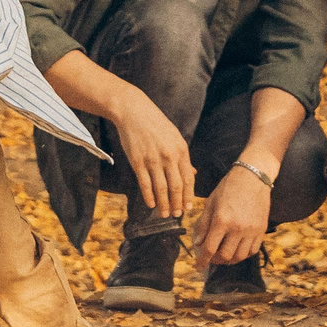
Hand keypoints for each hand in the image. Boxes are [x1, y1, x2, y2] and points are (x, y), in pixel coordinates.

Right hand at [108, 81, 195, 218]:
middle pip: (176, 186)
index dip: (188, 195)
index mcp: (181, 150)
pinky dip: (149, 196)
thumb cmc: (156, 124)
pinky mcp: (137, 161)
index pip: (188, 179)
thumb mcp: (175, 137)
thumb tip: (192, 173)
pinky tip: (151, 204)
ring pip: (161, 188)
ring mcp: (152, 159)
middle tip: (177, 215)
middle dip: (177, 204)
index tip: (188, 207)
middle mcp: (169, 156)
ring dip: (164, 204)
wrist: (134, 111)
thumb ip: (183, 157)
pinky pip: (145, 184)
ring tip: (165, 214)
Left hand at [197, 161, 271, 265]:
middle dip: (215, 260)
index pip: (209, 248)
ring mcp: (251, 230)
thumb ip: (204, 224)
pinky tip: (237, 249)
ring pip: (240, 256)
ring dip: (230, 259)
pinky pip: (253, 250)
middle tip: (211, 257)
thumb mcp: (211, 202)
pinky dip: (244, 254)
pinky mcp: (261, 229)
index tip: (198, 267)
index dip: (202, 261)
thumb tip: (198, 243)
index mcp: (222, 220)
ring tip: (224, 255)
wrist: (253, 177)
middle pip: (225, 255)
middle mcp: (237, 227)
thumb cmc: (228, 187)